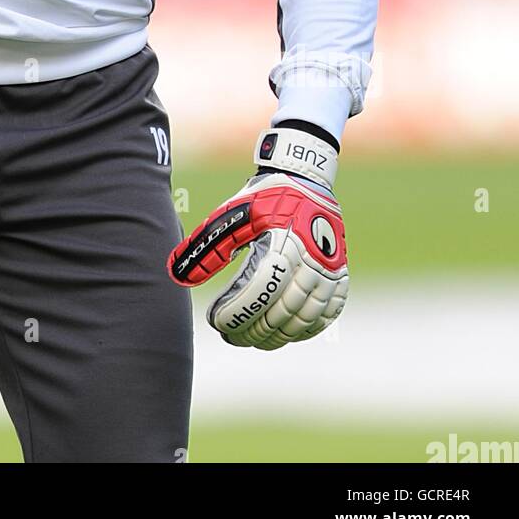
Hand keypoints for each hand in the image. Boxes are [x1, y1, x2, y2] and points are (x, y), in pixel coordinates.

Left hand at [166, 124, 346, 349]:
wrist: (305, 181)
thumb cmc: (262, 198)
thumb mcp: (232, 215)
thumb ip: (208, 246)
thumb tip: (178, 276)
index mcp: (284, 242)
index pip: (261, 291)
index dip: (238, 313)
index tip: (216, 321)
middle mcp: (312, 260)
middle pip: (281, 311)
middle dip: (252, 330)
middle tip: (229, 334)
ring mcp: (330, 270)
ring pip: (303, 319)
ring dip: (275, 336)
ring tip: (251, 338)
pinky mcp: (339, 276)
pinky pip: (326, 315)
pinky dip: (304, 330)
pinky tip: (283, 333)